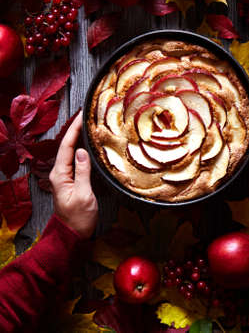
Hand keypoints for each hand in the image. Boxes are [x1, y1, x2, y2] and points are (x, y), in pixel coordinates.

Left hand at [49, 112, 97, 237]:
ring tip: (88, 124)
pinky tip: (88, 143)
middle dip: (75, 129)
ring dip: (78, 137)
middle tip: (87, 115)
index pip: (66, 146)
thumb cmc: (79, 218)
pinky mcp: (71, 179)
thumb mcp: (83, 195)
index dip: (73, 129)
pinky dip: (81, 148)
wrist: (73, 234)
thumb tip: (82, 151)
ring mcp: (64, 176)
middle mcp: (59, 172)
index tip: (81, 116)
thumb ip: (82, 172)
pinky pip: (75, 159)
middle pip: (67, 145)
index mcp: (60, 175)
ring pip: (71, 151)